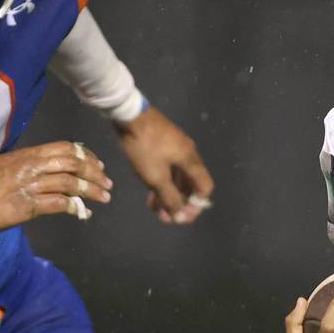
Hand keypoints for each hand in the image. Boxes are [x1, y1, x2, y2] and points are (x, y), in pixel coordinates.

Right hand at [0, 141, 111, 231]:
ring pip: (70, 183)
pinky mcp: (27, 206)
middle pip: (72, 163)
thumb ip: (23, 167)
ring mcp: (30, 185)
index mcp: (26, 155)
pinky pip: (58, 204)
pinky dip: (74, 207)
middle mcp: (31, 166)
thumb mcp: (2, 166)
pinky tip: (82, 212)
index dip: (84, 155)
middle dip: (94, 172)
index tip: (96, 163)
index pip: (63, 148)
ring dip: (91, 190)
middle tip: (107, 182)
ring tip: (104, 197)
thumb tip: (40, 171)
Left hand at [114, 106, 213, 224]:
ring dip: (169, 194)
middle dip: (179, 203)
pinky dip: (163, 181)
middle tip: (166, 218)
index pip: (204, 188)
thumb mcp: (156, 178)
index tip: (181, 217)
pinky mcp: (164, 143)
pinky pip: (169, 167)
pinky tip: (150, 191)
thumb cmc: (145, 148)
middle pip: (191, 184)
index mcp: (191, 161)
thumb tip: (181, 216)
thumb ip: (170, 198)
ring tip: (155, 209)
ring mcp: (176, 147)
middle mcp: (189, 154)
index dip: (196, 206)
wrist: (129, 115)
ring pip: (177, 177)